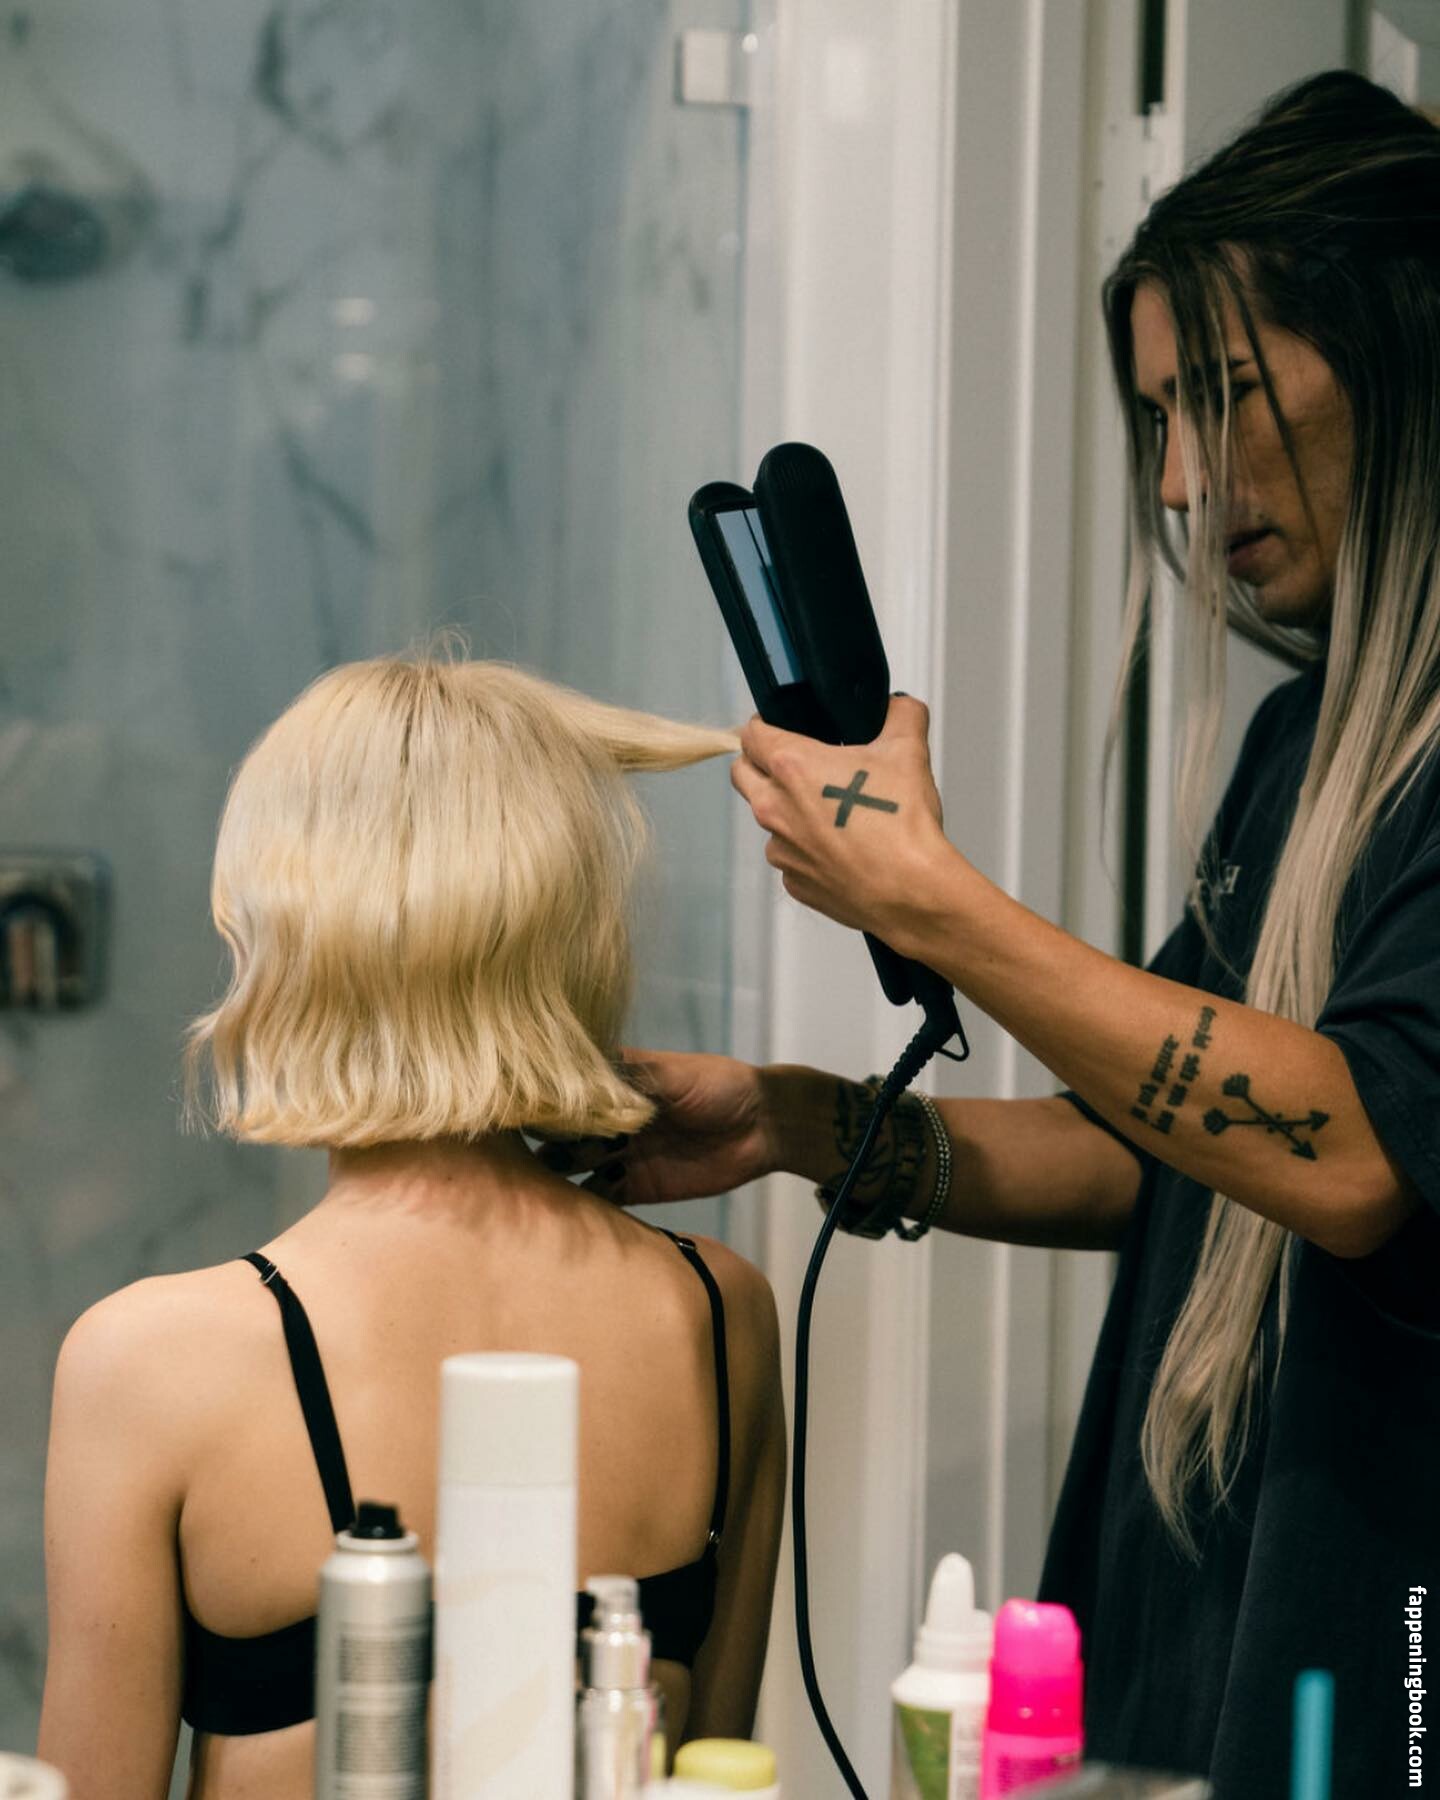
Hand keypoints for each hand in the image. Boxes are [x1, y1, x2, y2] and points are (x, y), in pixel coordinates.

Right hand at [534, 1050, 775, 1204]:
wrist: (764, 1125)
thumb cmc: (720, 1086)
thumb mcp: (675, 1074)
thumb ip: (631, 1079)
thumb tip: (580, 1078)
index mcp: (617, 1083)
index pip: (570, 1091)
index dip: (548, 1100)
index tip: (523, 1110)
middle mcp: (612, 1119)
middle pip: (566, 1132)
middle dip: (547, 1141)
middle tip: (523, 1153)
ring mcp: (622, 1154)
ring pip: (578, 1166)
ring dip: (560, 1175)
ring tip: (538, 1184)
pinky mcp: (638, 1187)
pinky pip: (605, 1197)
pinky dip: (588, 1204)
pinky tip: (568, 1210)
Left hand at [730, 694, 957, 945]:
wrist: (911, 891)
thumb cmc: (902, 827)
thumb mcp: (909, 751)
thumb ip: (900, 714)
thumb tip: (897, 706)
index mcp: (792, 766)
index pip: (751, 734)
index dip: (764, 726)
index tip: (780, 729)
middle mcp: (775, 808)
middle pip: (742, 774)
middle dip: (759, 764)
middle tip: (795, 765)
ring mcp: (780, 849)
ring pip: (768, 820)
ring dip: (788, 810)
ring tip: (831, 813)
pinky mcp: (793, 882)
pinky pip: (790, 858)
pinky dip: (807, 850)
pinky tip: (841, 849)